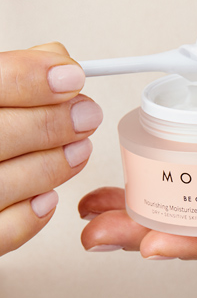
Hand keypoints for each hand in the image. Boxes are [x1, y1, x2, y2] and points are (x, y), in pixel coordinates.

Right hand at [0, 42, 102, 256]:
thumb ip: (10, 75)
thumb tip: (60, 64)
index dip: (32, 78)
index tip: (73, 77)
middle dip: (52, 123)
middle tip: (88, 116)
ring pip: (3, 183)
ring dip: (52, 165)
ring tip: (79, 150)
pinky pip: (1, 232)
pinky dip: (30, 216)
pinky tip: (47, 197)